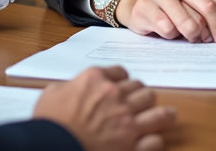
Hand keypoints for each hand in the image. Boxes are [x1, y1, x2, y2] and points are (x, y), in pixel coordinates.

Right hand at [33, 66, 176, 150]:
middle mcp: (116, 97)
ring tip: (166, 115)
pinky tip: (153, 139)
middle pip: (142, 89)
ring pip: (158, 111)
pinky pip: (156, 140)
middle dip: (141, 95)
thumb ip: (70, 86)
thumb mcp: (52, 93)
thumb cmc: (49, 122)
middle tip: (140, 102)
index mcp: (96, 80)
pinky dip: (156, 140)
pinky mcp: (132, 147)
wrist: (51, 146)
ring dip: (162, 114)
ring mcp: (127, 123)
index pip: (120, 72)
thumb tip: (74, 87)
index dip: (122, 79)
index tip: (122, 85)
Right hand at [114, 0, 215, 43]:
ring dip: (191, 35)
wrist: (134, 5)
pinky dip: (171, 36)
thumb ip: (201, 8)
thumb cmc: (164, 7)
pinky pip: (168, 29)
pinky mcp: (144, 7)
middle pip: (204, 10)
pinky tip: (167, 32)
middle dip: (210, 30)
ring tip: (187, 36)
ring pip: (188, 23)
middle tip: (208, 40)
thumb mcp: (183, 1)